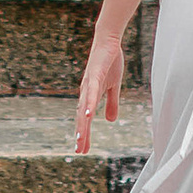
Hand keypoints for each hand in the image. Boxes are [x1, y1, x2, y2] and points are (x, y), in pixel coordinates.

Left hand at [74, 23, 124, 156]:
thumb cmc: (109, 61)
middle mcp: (86, 91)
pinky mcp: (95, 75)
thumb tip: (110, 120)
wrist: (108, 40)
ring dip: (83, 123)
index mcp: (90, 95)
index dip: (84, 134)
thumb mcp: (113, 86)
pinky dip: (90, 104)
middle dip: (81, 134)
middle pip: (82, 117)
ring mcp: (89, 83)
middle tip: (79, 151)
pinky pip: (92, 92)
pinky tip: (89, 115)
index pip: (86, 118)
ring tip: (81, 139)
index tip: (83, 150)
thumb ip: (111, 103)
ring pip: (85, 107)